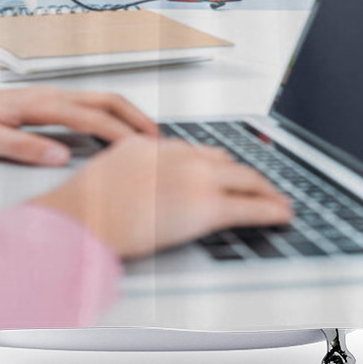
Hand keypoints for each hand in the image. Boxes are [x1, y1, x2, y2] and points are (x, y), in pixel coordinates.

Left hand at [0, 79, 157, 165]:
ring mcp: (48, 95)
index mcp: (38, 103)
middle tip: (158, 138)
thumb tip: (61, 155)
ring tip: (144, 134)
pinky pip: (86, 104)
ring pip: (99, 99)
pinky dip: (109, 114)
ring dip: (125, 114)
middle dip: (135, 117)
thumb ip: (23, 147)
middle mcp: (48, 94)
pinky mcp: (44, 102)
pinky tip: (112, 128)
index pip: (91, 117)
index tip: (142, 148)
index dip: (121, 133)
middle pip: (105, 99)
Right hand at [31, 134, 293, 257]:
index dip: (222, 167)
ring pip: (246, 179)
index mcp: (159, 146)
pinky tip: (281, 214)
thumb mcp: (112, 166)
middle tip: (263, 187)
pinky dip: (271, 210)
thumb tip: (147, 177)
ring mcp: (197, 179)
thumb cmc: (86, 203)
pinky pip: (249, 207)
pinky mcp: (206, 207)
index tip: (230, 173)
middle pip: (229, 162)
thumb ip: (137, 164)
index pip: (202, 152)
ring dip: (266, 191)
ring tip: (277, 201)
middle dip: (250, 177)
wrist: (81, 217)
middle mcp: (183, 157)